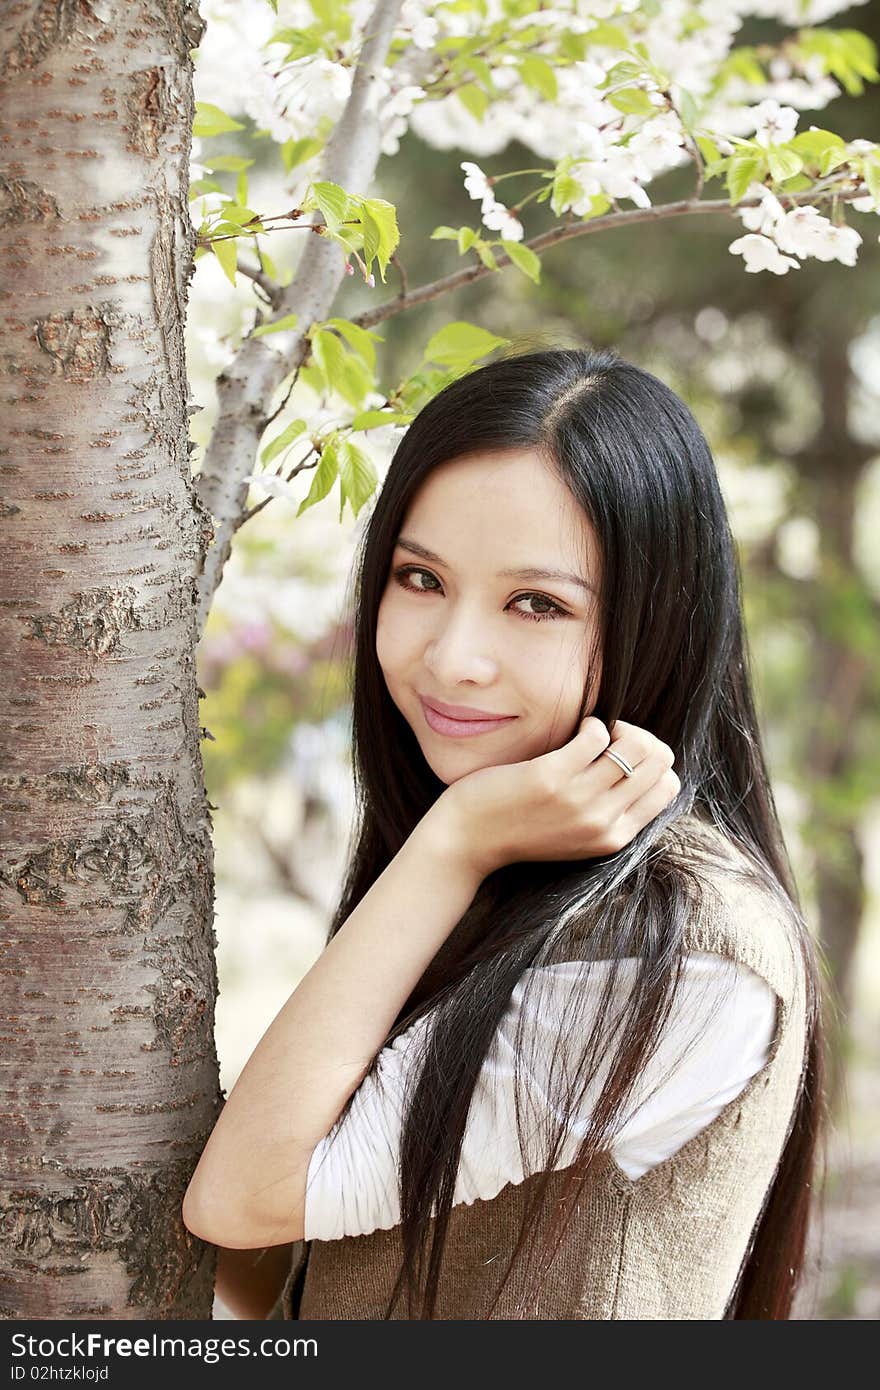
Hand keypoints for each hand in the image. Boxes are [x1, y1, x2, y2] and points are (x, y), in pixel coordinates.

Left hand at [428, 716, 680, 877]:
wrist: (469, 842)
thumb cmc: (522, 829)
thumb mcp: (578, 834)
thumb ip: (609, 812)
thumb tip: (640, 766)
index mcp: (615, 838)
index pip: (669, 787)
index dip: (652, 762)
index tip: (624, 756)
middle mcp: (602, 822)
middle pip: (658, 761)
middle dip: (641, 738)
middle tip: (612, 737)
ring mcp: (579, 800)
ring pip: (634, 746)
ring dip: (618, 727)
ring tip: (592, 732)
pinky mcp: (552, 777)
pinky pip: (596, 734)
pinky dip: (592, 723)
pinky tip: (575, 729)